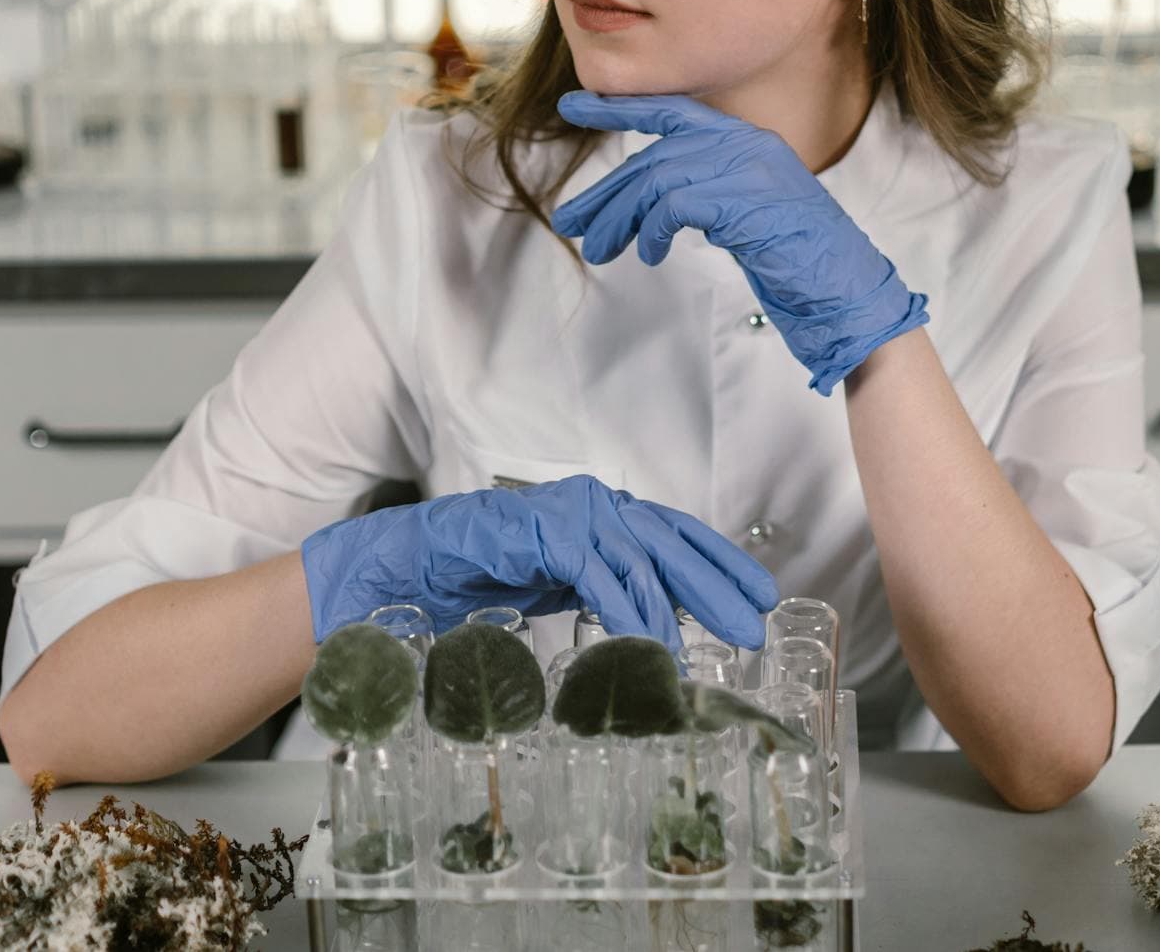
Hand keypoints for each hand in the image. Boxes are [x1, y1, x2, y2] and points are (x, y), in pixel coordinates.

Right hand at [300, 474, 778, 647]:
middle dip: (716, 585)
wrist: (399, 569)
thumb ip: (602, 591)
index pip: (674, 535)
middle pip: (670, 542)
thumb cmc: (476, 579)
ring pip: (638, 558)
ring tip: (696, 654)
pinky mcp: (539, 531)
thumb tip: (654, 624)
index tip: (760, 594)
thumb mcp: (557, 588)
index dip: (720, 563)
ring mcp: (565, 513)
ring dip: (671, 609)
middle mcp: (591, 505)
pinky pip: (595, 571)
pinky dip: (624, 608)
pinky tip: (644, 641)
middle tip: (754, 624)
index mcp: (600, 516)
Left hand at [550, 91, 928, 394]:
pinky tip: (647, 254)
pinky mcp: (744, 202)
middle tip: (570, 221)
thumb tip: (651, 202)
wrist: (849, 294)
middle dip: (608, 192)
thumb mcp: (749, 215)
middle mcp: (748, 145)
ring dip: (619, 219)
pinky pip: (672, 205)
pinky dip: (651, 231)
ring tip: (599, 249)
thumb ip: (709, 195)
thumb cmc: (800, 265)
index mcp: (749, 142)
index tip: (573, 106)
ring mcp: (748, 170)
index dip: (620, 107)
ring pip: (656, 180)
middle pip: (655, 155)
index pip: (673, 112)